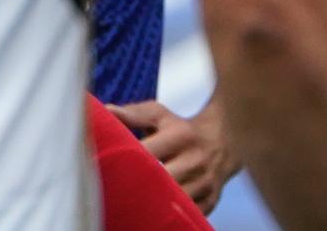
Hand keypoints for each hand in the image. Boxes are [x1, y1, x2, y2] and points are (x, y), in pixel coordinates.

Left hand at [113, 98, 234, 209]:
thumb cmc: (181, 128)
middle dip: (137, 184)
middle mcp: (195, 161)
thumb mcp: (160, 115)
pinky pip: (187, 214)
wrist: (224, 143)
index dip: (124, 160)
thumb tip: (106, 110)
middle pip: (162, 180)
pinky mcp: (209, 203)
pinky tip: (152, 212)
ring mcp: (205, 184)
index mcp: (181, 135)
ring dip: (152, 203)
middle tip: (114, 189)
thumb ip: (133, 114)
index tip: (102, 164)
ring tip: (130, 202)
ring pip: (175, 201)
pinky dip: (170, 215)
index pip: (148, 152)